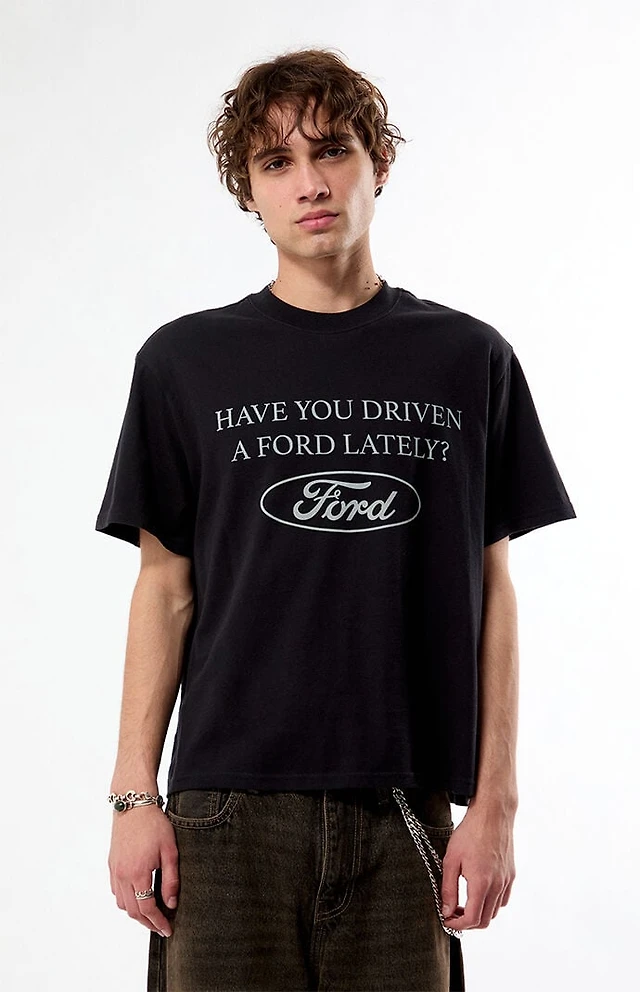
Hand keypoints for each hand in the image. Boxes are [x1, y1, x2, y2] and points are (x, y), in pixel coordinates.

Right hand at [108, 804, 179, 936]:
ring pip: (122, 904)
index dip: (158, 923)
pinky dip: (126, 901)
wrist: (133, 805)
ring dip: (136, 914)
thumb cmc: (154, 825)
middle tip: (161, 928)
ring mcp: (115, 871)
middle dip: (147, 923)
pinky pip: (116, 892)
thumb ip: (170, 879)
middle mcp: (122, 875)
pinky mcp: (112, 865)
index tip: (167, 930)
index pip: (147, 908)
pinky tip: (137, 899)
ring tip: (151, 916)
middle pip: (133, 911)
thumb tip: (171, 903)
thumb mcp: (170, 851)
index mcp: (138, 873)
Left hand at [440, 803, 515, 929]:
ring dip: (479, 914)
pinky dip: (491, 904)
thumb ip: (448, 888)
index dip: (457, 925)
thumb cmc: (470, 833)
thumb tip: (446, 911)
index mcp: (481, 883)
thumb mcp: (451, 859)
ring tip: (463, 904)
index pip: (472, 919)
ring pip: (495, 911)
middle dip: (467, 923)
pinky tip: (479, 892)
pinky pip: (503, 899)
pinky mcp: (511, 875)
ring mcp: (506, 881)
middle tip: (452, 913)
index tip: (446, 919)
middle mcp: (497, 886)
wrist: (492, 814)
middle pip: (485, 920)